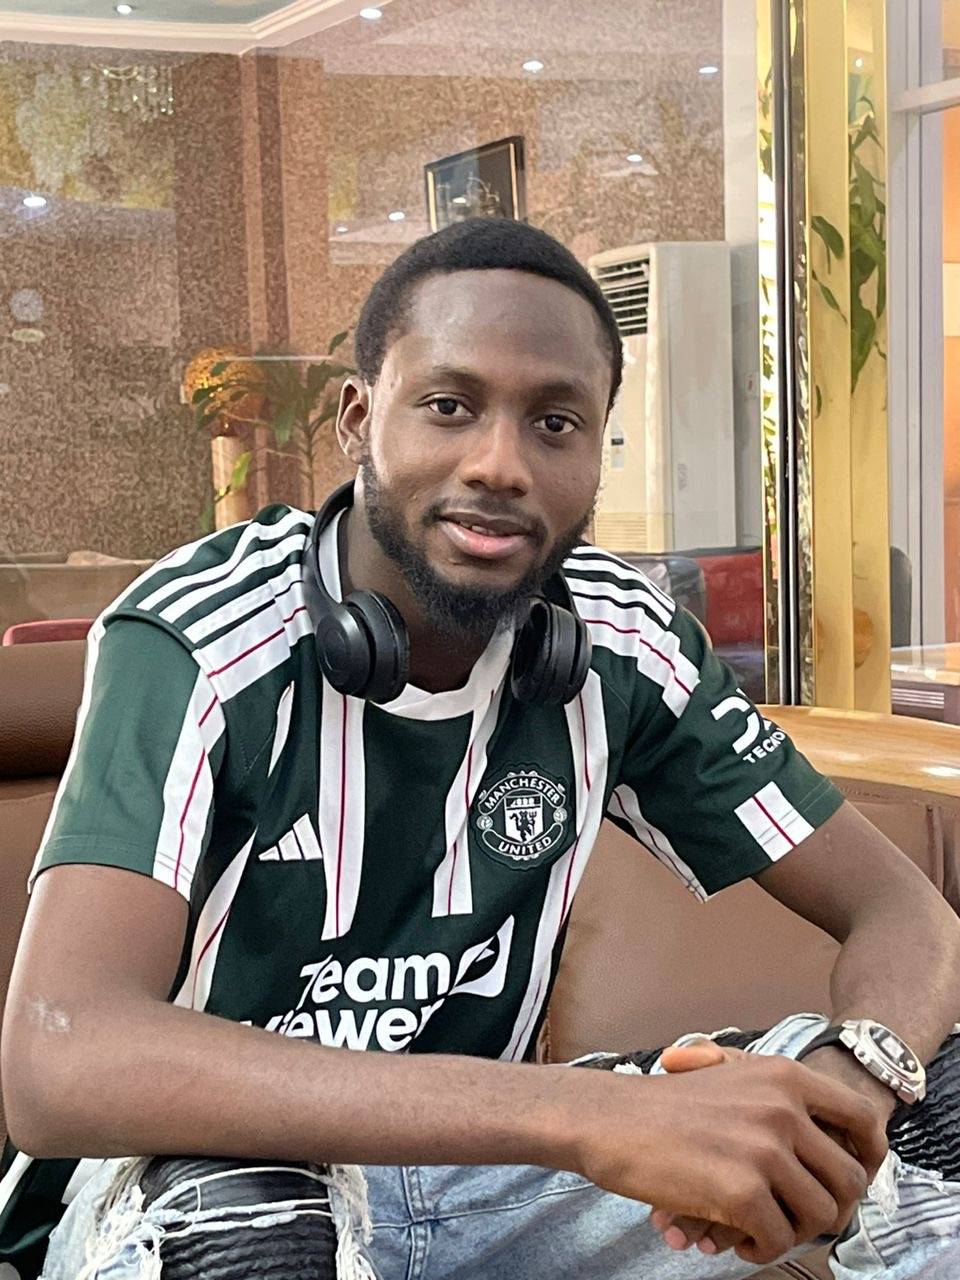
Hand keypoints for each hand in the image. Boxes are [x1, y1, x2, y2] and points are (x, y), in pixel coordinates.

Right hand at [570, 1039, 882, 1265]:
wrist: (609, 1118)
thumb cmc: (663, 1104)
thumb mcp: (730, 1074)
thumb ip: (779, 1097)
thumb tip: (830, 1141)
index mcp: (784, 1076)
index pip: (863, 1118)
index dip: (868, 1157)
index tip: (845, 1180)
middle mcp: (783, 1108)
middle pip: (849, 1180)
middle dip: (828, 1209)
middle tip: (795, 1218)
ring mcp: (764, 1149)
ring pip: (820, 1216)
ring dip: (794, 1232)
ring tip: (761, 1231)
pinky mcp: (741, 1191)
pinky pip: (779, 1240)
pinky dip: (760, 1249)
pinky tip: (735, 1241)